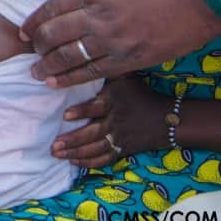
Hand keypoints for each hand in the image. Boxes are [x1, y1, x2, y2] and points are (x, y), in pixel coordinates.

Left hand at [21, 0, 220, 86]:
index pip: (53, 7)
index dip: (35, 20)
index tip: (25, 29)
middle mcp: (98, 16)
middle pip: (54, 33)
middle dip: (37, 43)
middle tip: (30, 50)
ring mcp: (113, 40)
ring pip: (68, 56)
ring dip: (47, 65)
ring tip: (36, 71)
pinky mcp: (128, 60)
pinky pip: (92, 73)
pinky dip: (70, 79)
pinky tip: (56, 83)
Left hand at [52, 78, 169, 167]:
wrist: (166, 119)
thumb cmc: (140, 94)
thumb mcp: (126, 78)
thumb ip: (105, 71)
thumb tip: (83, 58)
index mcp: (113, 101)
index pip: (96, 107)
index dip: (81, 111)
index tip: (65, 115)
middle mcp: (115, 121)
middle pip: (93, 133)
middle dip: (73, 140)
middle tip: (54, 145)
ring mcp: (119, 137)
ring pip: (96, 148)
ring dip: (76, 152)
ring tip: (58, 153)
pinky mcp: (123, 149)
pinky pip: (106, 158)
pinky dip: (90, 162)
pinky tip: (74, 162)